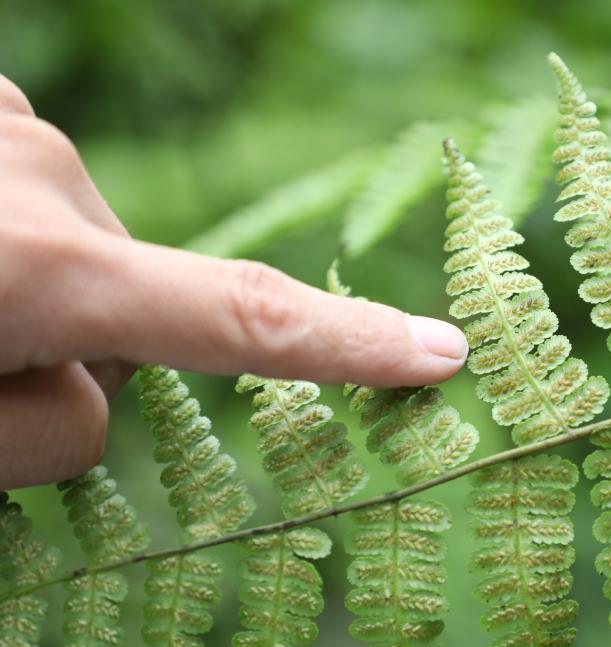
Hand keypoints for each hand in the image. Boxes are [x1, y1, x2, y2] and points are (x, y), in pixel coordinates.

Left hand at [0, 75, 467, 489]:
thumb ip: (56, 430)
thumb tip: (103, 389)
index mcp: (42, 271)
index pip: (244, 319)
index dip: (353, 344)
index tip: (443, 353)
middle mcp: (48, 179)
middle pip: (136, 314)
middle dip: (86, 354)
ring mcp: (15, 129)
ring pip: (84, 262)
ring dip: (33, 299)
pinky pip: (42, 209)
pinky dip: (9, 244)